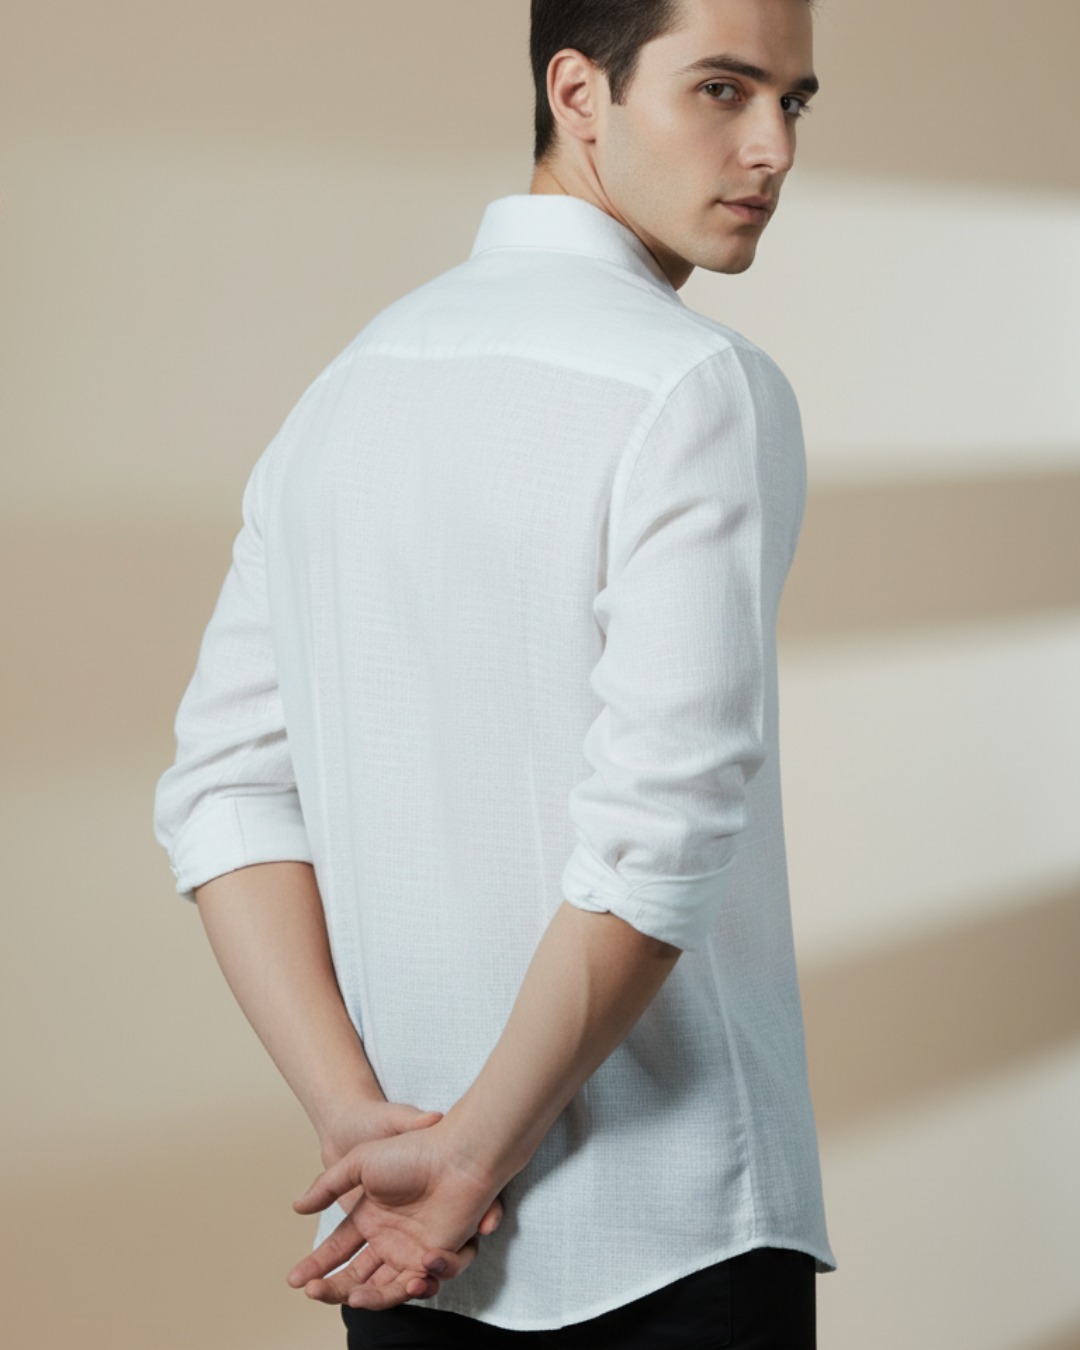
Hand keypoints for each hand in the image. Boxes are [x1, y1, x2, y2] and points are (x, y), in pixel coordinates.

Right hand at [287, 1120, 502, 1309]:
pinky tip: (417, 1272)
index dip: (316, 1265)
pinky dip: (418, 1284)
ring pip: (386, 1289)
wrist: (455, 1155)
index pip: (337, 1248)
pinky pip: (424, 1282)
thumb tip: (297, 1208)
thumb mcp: (360, 1161)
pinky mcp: (439, 1256)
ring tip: (355, 1296)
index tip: (294, 1280)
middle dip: (333, 1289)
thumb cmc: (411, 1152)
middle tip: (315, 1291)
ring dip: (371, 1299)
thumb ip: (328, 1185)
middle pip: (356, 1276)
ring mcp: (413, 1249)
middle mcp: (389, 1237)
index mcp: (369, 1216)